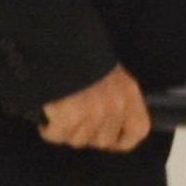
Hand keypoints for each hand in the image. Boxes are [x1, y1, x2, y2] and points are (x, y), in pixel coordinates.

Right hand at [37, 64, 152, 151]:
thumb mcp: (109, 75)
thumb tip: (106, 127)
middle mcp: (115, 106)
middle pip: (103, 140)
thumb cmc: (81, 57)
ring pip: (79, 141)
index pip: (138, 130)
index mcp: (129, 93)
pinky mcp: (70, 117)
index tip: (109, 142)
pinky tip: (47, 117)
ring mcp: (94, 113)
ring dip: (66, 131)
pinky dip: (49, 129)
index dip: (122, 141)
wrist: (58, 44)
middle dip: (87, 134)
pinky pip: (58, 136)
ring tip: (59, 113)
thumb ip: (114, 99)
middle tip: (74, 121)